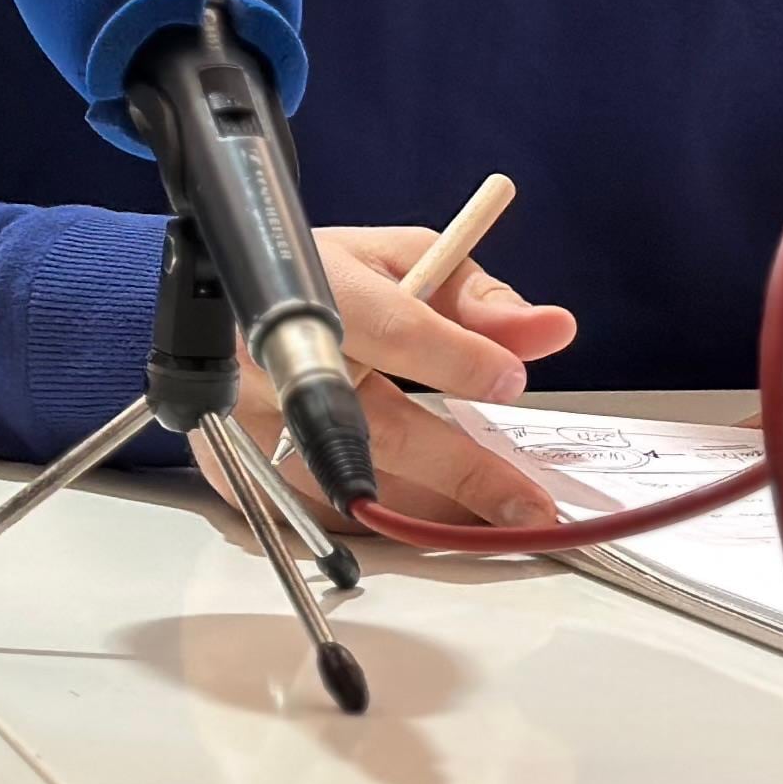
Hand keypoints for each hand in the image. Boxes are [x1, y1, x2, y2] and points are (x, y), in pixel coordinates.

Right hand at [235, 225, 580, 532]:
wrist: (231, 310)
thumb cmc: (329, 284)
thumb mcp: (403, 263)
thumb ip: (477, 299)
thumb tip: (551, 329)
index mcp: (318, 287)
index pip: (391, 328)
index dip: (455, 358)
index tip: (511, 381)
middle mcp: (271, 354)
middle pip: (374, 426)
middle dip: (460, 472)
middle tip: (526, 502)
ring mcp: (249, 416)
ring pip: (354, 483)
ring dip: (431, 508)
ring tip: (495, 514)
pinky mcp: (238, 465)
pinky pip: (322, 510)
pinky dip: (384, 520)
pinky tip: (430, 513)